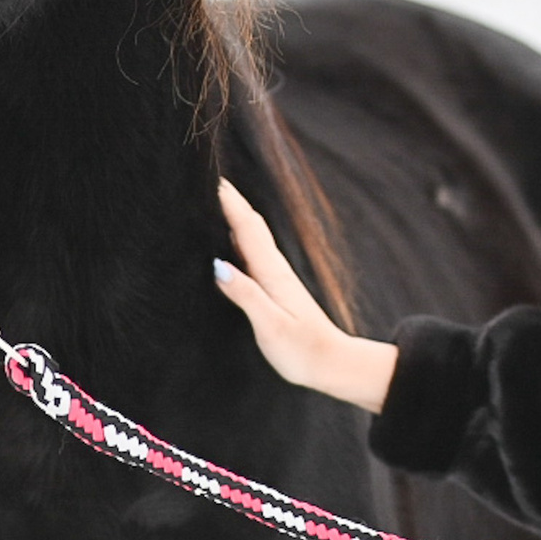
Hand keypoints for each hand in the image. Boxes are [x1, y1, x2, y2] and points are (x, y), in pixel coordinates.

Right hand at [213, 179, 397, 412]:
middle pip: (250, 224)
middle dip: (230, 200)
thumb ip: (246, 295)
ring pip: (252, 236)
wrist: (332, 363)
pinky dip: (239, 237)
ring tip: (214, 199)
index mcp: (271, 272)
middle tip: (208, 178)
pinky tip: (229, 239)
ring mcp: (276, 277)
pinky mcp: (275, 288)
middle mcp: (274, 268)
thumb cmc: (302, 350)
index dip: (229, 201)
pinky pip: (252, 252)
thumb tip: (218, 266)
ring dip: (234, 215)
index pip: (246, 227)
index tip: (211, 176)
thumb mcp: (271, 326)